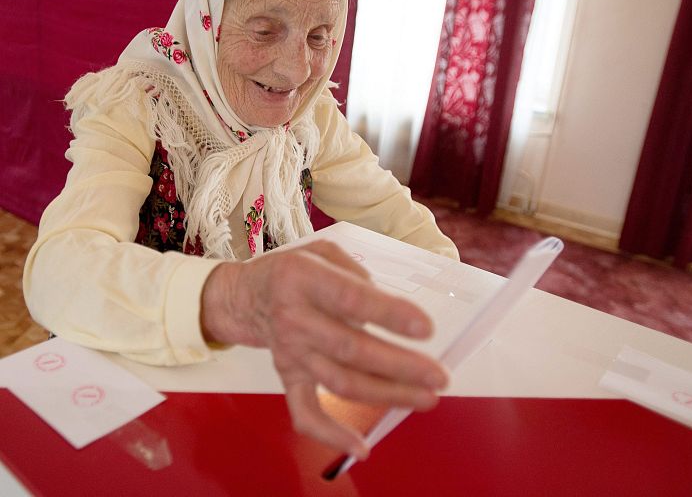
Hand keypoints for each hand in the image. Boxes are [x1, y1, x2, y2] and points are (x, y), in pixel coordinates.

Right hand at [200, 240, 447, 458]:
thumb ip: (356, 272)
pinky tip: (362, 446)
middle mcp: (295, 318)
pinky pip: (305, 412)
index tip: (425, 328)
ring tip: (425, 398)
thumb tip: (389, 306)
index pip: (351, 299)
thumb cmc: (295, 271)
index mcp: (303, 279)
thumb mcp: (322, 251)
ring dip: (385, 395)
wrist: (247, 296)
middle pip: (351, 349)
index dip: (389, 314)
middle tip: (438, 376)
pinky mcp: (288, 376)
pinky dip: (330, 433)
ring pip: (340, 382)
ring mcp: (291, 353)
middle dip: (399, 366)